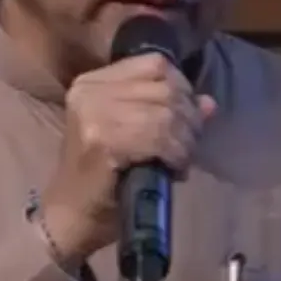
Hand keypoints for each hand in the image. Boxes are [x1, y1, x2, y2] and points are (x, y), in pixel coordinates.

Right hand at [38, 51, 215, 263]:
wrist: (71, 216)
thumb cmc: (102, 177)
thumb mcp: (136, 135)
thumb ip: (169, 113)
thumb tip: (209, 103)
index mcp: (93, 82)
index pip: (155, 63)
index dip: (181, 88)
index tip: (186, 118)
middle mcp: (90, 91)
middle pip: (165, 87)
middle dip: (188, 118)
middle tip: (188, 147)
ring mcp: (93, 114)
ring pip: (166, 113)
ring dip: (184, 140)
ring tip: (180, 160)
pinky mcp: (102, 140)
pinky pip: (159, 137)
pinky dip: (175, 154)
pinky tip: (173, 169)